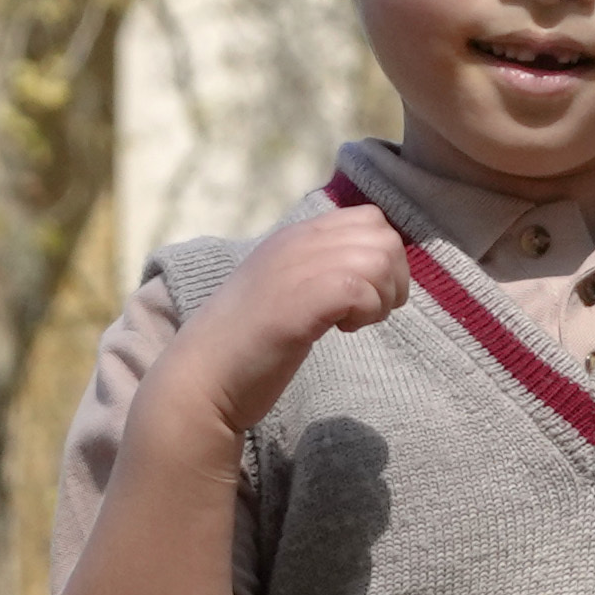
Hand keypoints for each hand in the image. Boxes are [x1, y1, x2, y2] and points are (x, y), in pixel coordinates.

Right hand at [181, 205, 409, 433]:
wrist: (203, 376)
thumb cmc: (245, 343)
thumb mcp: (284, 290)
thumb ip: (316, 270)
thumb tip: (370, 269)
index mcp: (292, 237)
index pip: (368, 218)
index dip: (381, 256)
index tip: (362, 292)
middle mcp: (295, 242)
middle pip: (383, 235)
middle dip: (391, 277)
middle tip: (364, 311)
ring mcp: (296, 268)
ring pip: (378, 258)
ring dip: (380, 296)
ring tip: (351, 322)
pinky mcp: (301, 299)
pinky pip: (362, 288)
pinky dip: (365, 312)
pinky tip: (340, 330)